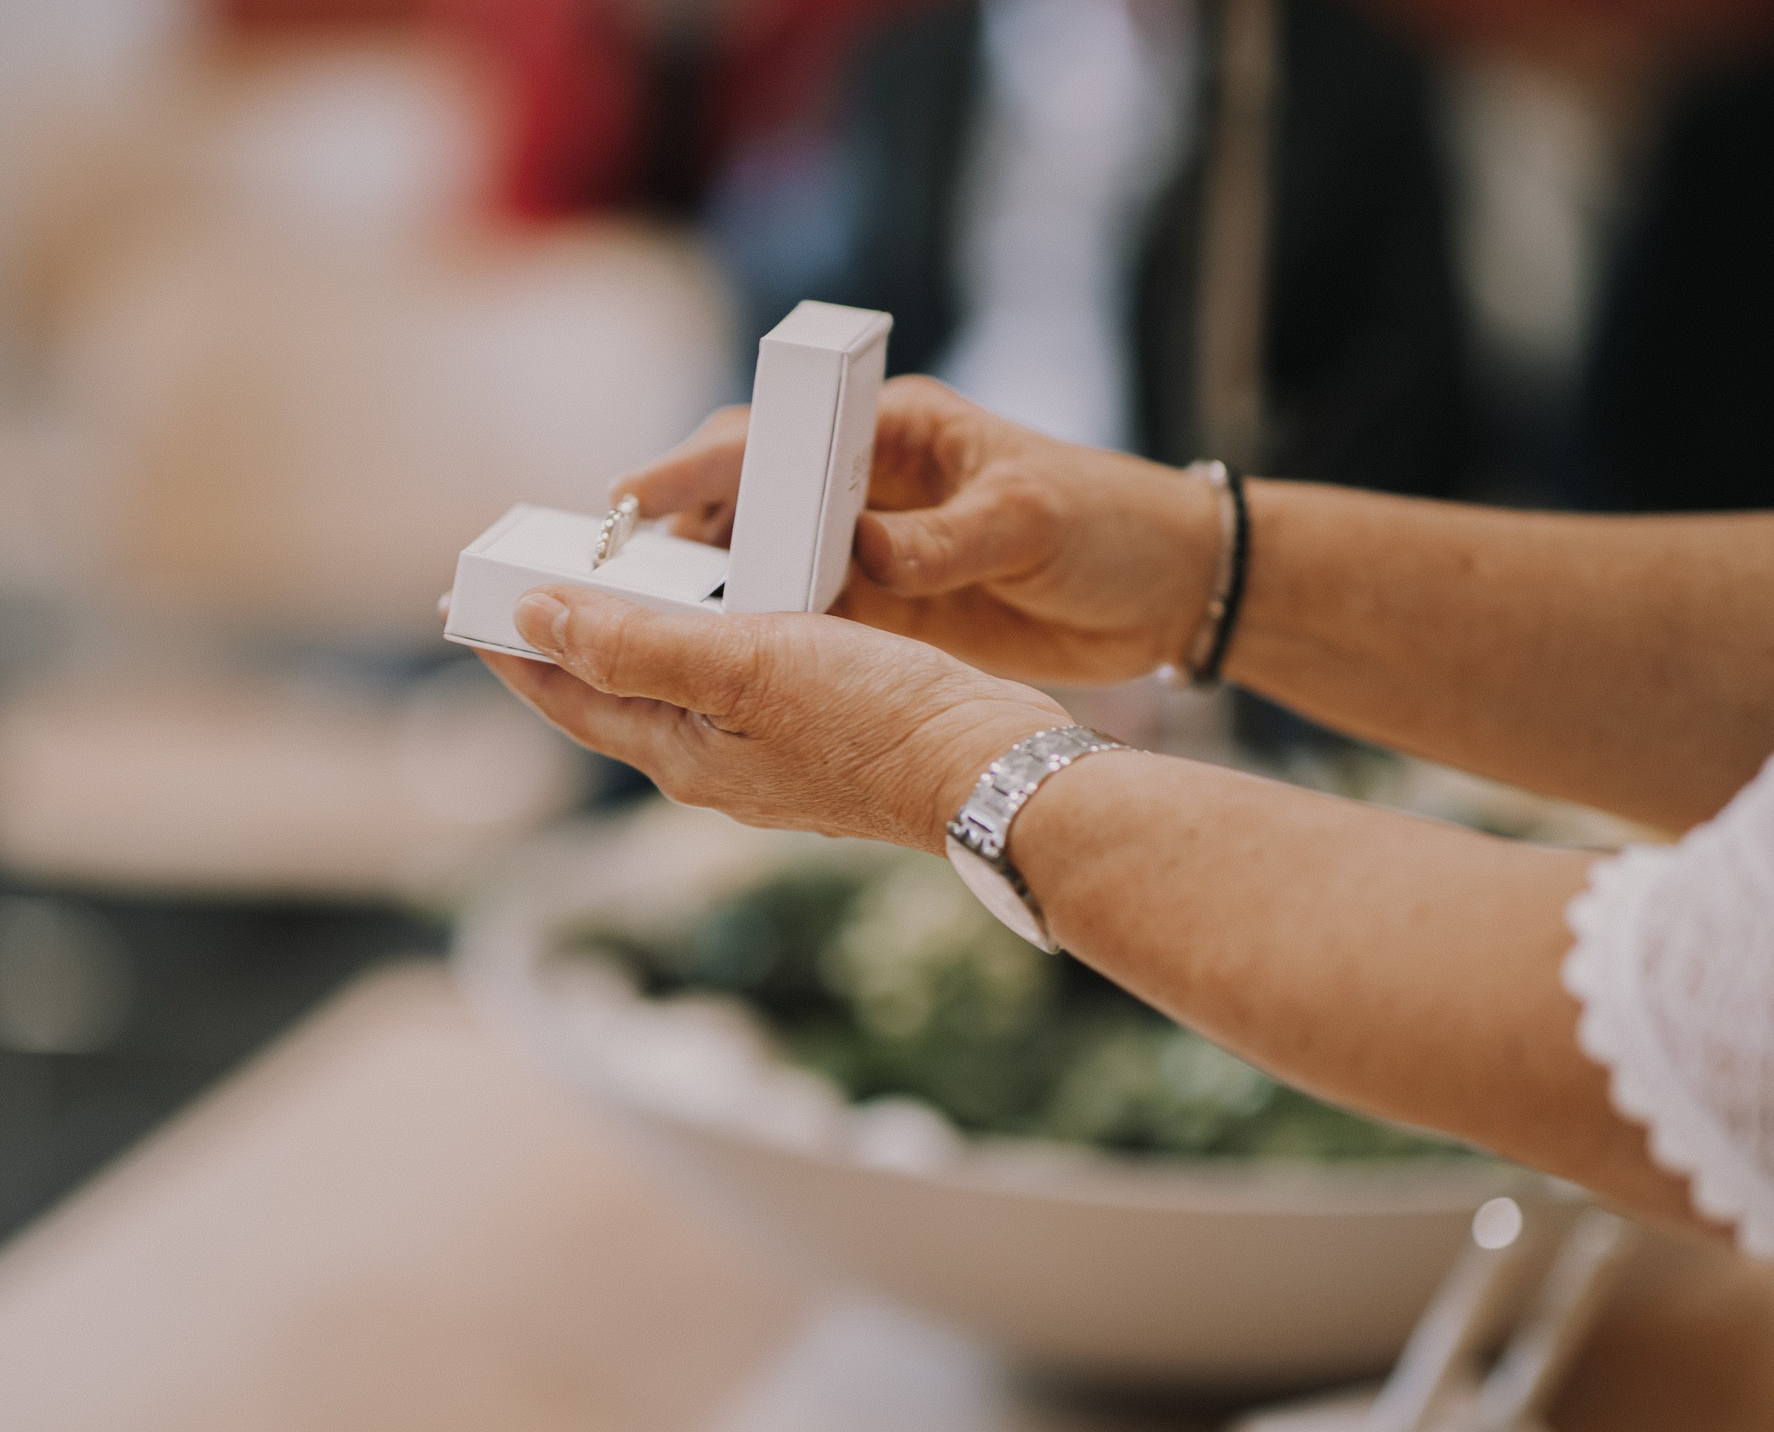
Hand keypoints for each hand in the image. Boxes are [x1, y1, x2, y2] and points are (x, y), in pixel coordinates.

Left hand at [477, 585, 1067, 851]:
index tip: (465, 603)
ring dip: (640, 635)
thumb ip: (636, 645)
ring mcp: (769, 759)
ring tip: (616, 581)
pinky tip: (734, 604)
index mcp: (681, 753)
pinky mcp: (821, 738)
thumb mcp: (745, 666)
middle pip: (615, 694)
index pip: (568, 697)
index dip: (513, 648)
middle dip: (569, 639)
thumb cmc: (876, 719)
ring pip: (679, 688)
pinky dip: (713, 637)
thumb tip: (537, 616)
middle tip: (527, 580)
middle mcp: (715, 766)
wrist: (993, 772)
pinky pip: (739, 681)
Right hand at [616, 377, 1225, 685]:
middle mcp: (867, 483)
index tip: (632, 497)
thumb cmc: (1107, 526)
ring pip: (759, 562)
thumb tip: (866, 556)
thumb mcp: (1027, 521)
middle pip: (743, 498)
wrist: (1169, 591)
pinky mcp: (883, 607)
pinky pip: (798, 616)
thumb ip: (944, 540)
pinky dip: (755, 634)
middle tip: (604, 573)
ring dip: (704, 588)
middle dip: (674, 531)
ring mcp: (869, 548)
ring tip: (634, 623)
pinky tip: (709, 661)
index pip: (773, 438)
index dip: (696, 466)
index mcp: (895, 429)